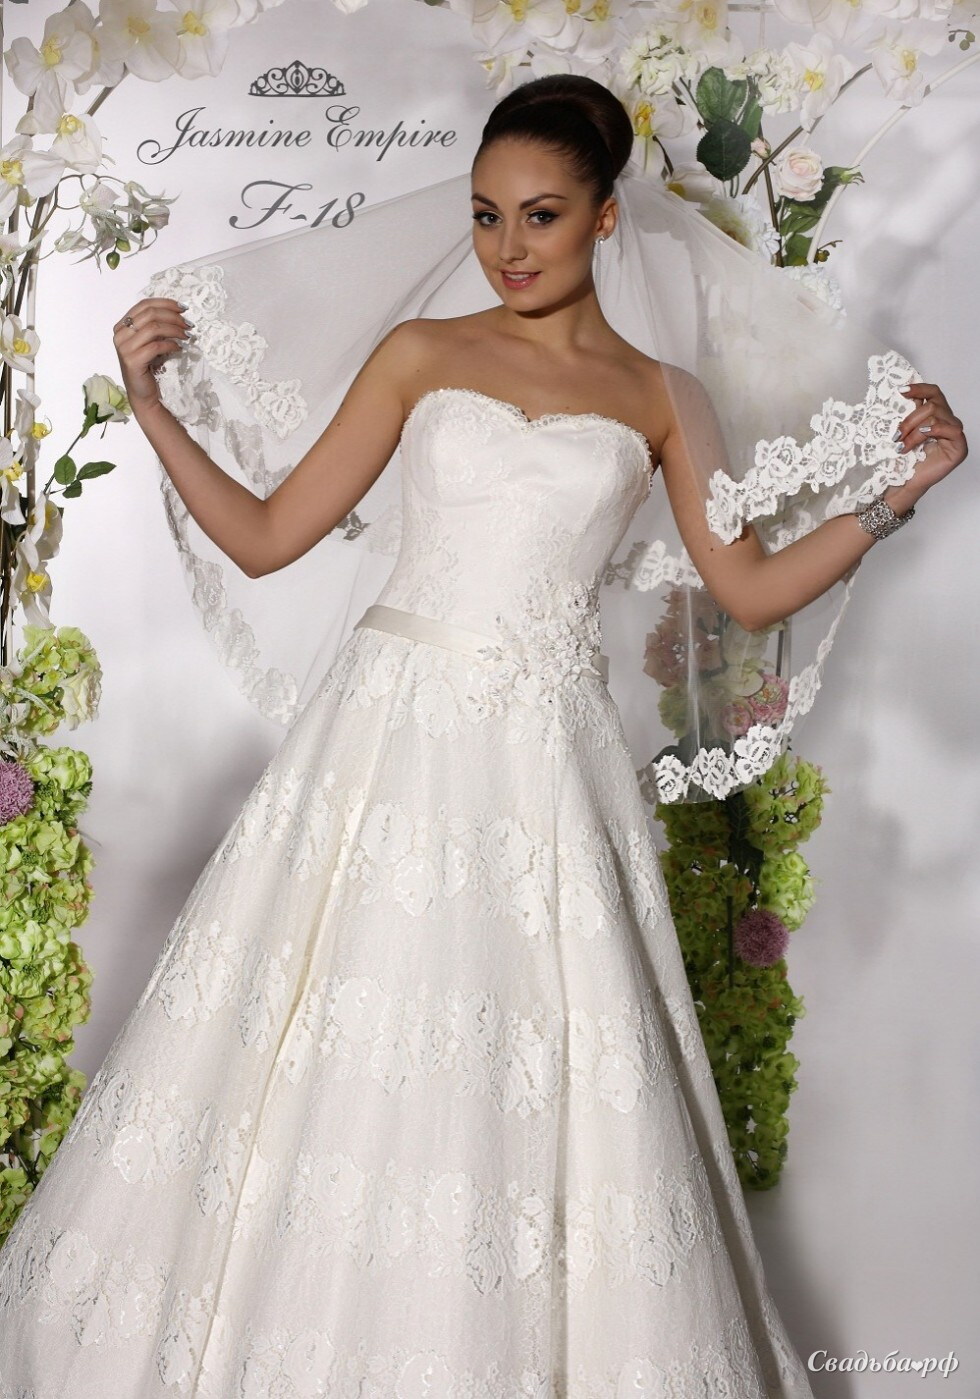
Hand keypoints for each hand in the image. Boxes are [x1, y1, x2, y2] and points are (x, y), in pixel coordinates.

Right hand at [112, 298, 191, 414]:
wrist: (144, 394)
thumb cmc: (149, 367)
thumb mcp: (151, 342)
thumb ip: (156, 326)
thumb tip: (178, 313)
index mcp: (122, 325)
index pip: (144, 305)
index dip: (165, 303)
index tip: (183, 308)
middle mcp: (120, 334)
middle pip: (150, 314)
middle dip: (173, 316)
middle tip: (188, 324)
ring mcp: (124, 348)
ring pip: (154, 328)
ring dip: (174, 329)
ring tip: (186, 336)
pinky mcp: (132, 361)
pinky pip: (156, 346)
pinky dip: (171, 344)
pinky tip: (179, 348)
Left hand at [895, 381, 967, 491]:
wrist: (904, 483)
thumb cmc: (903, 459)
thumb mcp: (904, 430)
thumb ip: (909, 413)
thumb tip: (903, 391)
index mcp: (936, 415)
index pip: (933, 393)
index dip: (919, 389)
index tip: (901, 391)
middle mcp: (947, 421)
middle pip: (932, 405)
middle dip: (910, 420)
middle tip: (896, 436)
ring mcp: (955, 434)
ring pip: (936, 416)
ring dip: (914, 431)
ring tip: (902, 446)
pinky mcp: (959, 447)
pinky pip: (950, 429)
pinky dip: (934, 430)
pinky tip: (923, 435)